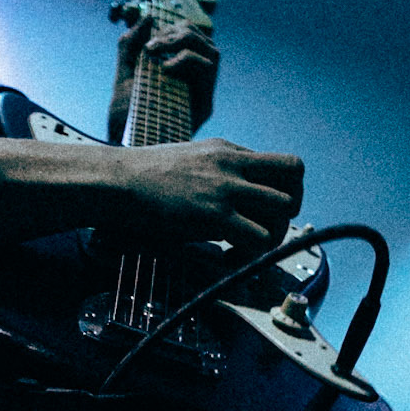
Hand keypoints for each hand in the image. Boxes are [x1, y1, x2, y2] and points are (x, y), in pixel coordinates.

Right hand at [100, 136, 302, 248]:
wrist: (115, 181)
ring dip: (272, 237)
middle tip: (265, 232)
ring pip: (282, 210)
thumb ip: (213, 172)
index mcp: (228, 151)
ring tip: (245, 250)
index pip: (283, 165)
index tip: (266, 213)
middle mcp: (233, 164)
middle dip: (288, 211)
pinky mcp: (213, 215)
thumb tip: (224, 196)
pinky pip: (259, 238)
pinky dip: (251, 256)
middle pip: (294, 179)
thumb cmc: (140, 178)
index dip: (284, 192)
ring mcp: (225, 188)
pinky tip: (229, 259)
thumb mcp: (187, 161)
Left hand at [106, 16, 219, 143]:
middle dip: (177, 33)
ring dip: (183, 42)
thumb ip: (131, 44)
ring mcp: (202, 92)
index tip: (148, 40)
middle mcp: (195, 80)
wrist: (122, 141)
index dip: (173, 28)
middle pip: (203, 38)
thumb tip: (148, 17)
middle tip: (151, 46)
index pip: (190, 35)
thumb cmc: (124, 112)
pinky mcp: (205, 105)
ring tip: (157, 52)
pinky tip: (166, 69)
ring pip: (211, 50)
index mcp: (179, 70)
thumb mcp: (123, 71)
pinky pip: (208, 69)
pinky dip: (187, 59)